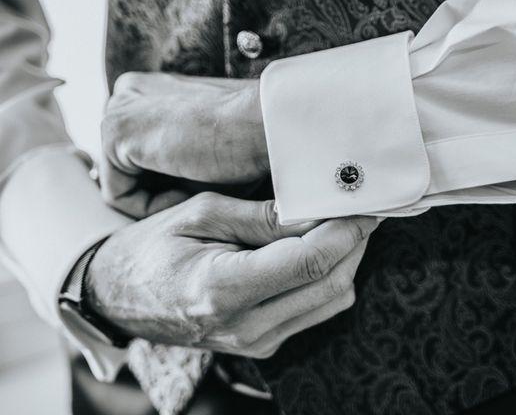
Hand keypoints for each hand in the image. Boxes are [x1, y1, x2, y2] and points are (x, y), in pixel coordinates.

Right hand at [84, 192, 379, 357]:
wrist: (118, 296)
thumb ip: (260, 217)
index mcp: (221, 289)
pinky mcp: (262, 345)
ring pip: (332, 301)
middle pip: (330, 284)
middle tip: (363, 205)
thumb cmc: (151, 247)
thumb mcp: (199, 215)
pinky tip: (324, 248)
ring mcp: (255, 343)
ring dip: (348, 259)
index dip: (346, 229)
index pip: (309, 262)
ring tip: (345, 221)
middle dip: (355, 241)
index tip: (365, 201)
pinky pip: (316, 311)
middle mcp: (244, 327)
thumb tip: (315, 208)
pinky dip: (329, 278)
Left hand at [100, 71, 268, 217]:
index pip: (143, 155)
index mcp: (154, 91)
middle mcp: (131, 93)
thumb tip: (167, 200)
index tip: (205, 196)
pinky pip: (118, 194)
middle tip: (201, 202)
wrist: (266, 127)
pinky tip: (184, 197)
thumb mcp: (208, 156)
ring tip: (198, 198)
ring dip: (161, 203)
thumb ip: (180, 168)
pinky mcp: (114, 131)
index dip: (173, 187)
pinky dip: (150, 209)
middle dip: (162, 194)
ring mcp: (119, 108)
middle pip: (131, 169)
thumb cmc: (250, 145)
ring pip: (126, 183)